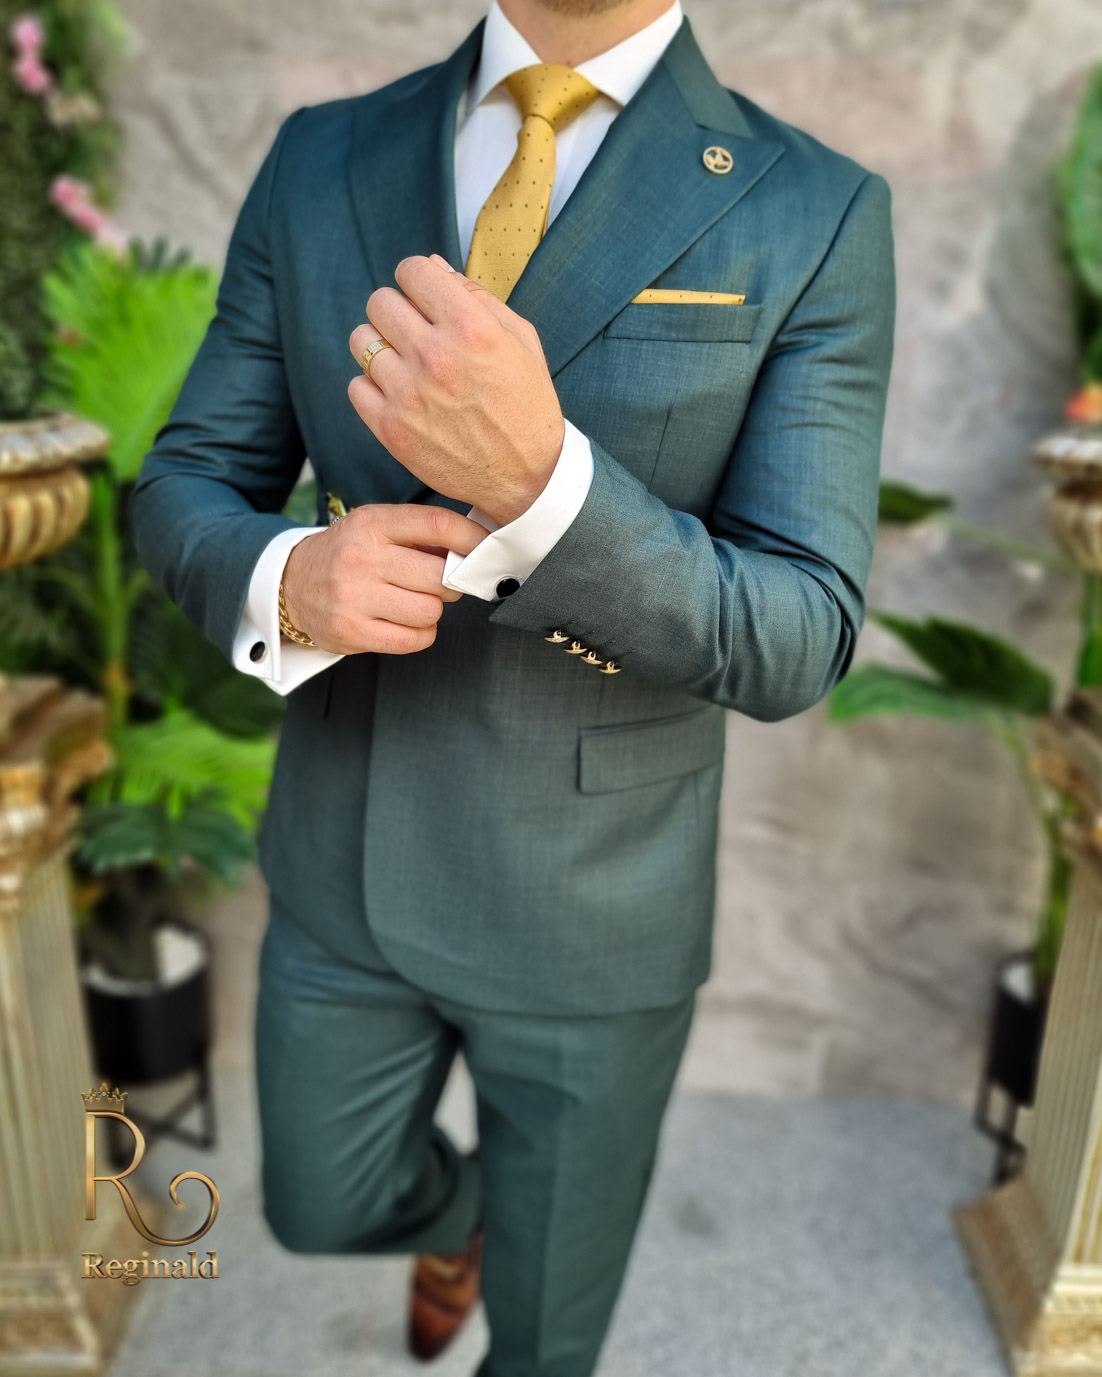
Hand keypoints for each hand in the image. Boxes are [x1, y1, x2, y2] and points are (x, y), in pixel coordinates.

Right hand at [280, 503, 487, 654]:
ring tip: (415, 602)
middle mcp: (361, 558)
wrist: (292, 584)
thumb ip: (422, 533)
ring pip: (431, 611)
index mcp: (372, 523)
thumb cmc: (351, 554)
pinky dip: (420, 633)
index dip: (473, 540)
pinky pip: (415, 639)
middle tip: (438, 582)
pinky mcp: (351, 632)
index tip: (487, 550)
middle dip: (450, 582)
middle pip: (440, 577)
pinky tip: (405, 621)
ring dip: (432, 610)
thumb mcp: (378, 527)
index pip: (438, 525)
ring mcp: (353, 597)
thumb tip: (479, 546)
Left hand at [346, 254, 564, 526]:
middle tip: (416, 333)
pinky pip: (356, 386)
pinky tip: (399, 394)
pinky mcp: (392, 429)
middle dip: (398, 311)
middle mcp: (435, 357)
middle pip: (380, 302)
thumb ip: (475, 296)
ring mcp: (408, 395)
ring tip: (406, 364)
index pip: (411, 270)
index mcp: (470, 327)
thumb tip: (431, 266)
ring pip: (361, 341)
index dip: (417, 281)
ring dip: (380, 347)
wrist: (527, 476)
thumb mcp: (520, 339)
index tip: (424, 298)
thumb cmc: (527, 404)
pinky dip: (373, 387)